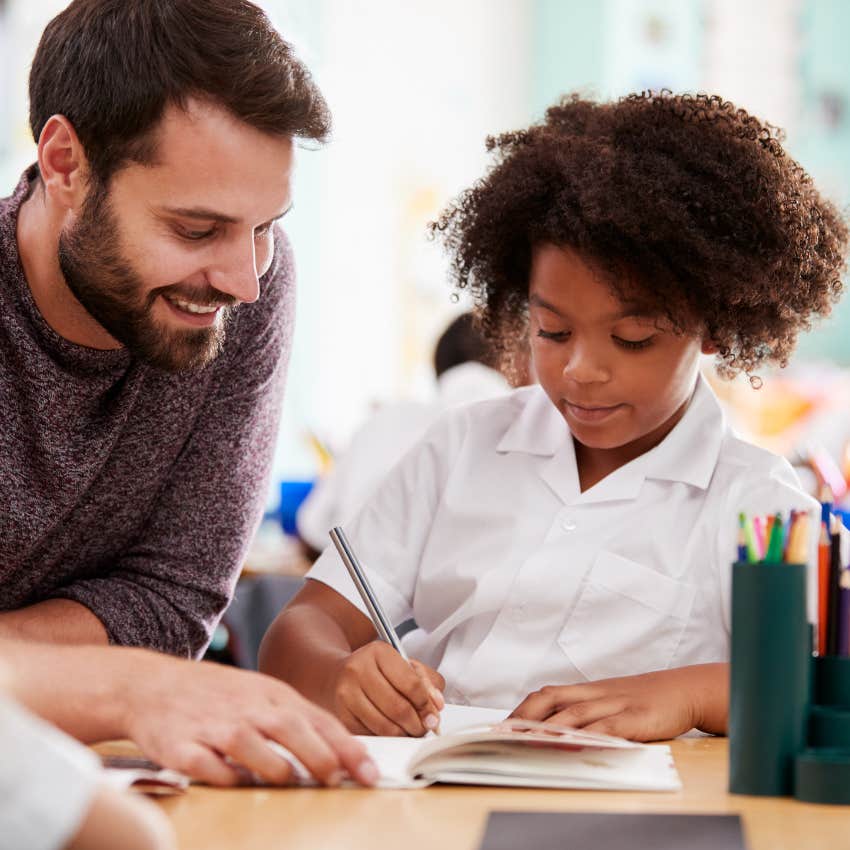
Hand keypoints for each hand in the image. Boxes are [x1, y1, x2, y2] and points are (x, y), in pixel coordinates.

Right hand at [119, 652, 378, 787]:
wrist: (152, 684)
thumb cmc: (216, 694)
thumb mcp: (261, 694)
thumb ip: (296, 720)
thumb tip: (339, 753)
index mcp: (271, 695)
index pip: (318, 720)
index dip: (346, 747)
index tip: (369, 772)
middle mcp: (247, 708)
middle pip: (290, 729)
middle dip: (319, 755)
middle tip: (338, 779)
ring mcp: (215, 726)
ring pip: (252, 746)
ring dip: (275, 767)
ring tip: (291, 782)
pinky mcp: (183, 747)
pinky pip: (208, 767)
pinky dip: (225, 777)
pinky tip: (236, 783)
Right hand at [329, 642, 444, 735]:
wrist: (336, 676)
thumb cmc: (375, 670)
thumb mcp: (402, 664)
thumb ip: (426, 680)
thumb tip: (436, 705)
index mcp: (379, 652)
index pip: (411, 684)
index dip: (426, 703)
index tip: (433, 713)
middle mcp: (358, 669)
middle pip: (399, 708)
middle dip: (418, 724)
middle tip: (424, 727)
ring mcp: (346, 693)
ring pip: (385, 726)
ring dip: (404, 734)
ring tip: (410, 730)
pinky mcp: (341, 716)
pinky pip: (371, 735)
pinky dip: (386, 738)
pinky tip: (390, 730)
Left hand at [509, 664, 728, 741]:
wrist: (684, 689)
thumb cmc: (645, 700)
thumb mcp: (612, 702)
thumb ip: (587, 714)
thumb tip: (556, 732)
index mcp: (588, 690)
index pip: (547, 695)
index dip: (523, 709)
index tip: (503, 725)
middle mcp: (596, 693)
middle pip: (552, 698)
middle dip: (526, 716)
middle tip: (505, 735)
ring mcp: (615, 704)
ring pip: (574, 712)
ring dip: (549, 728)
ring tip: (527, 741)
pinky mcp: (634, 717)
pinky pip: (607, 726)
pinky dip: (588, 735)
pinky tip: (574, 744)